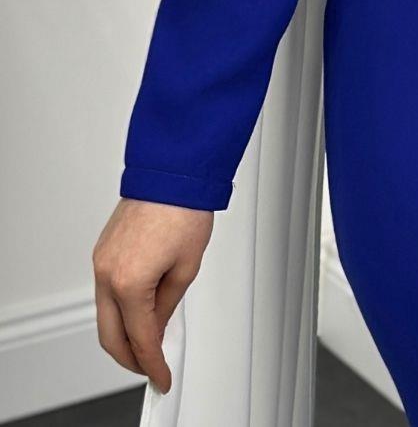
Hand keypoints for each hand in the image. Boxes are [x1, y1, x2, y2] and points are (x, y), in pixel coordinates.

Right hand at [93, 197, 213, 393]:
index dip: (152, 364)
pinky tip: (138, 312)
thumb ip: (168, 306)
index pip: (140, 339)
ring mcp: (100, 262)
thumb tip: (157, 326)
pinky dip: (119, 310)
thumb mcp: (187, 268)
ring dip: (122, 334)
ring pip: (104, 316)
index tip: (162, 375)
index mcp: (130, 282)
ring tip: (147, 343)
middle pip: (110, 336)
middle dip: (130, 359)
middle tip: (151, 367)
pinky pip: (104, 292)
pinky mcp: (102, 251)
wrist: (171, 172)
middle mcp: (107, 274)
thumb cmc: (183, 209)